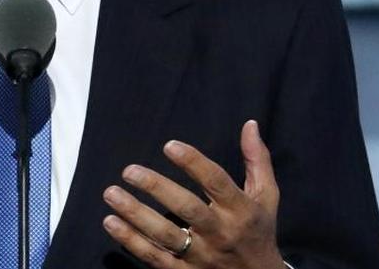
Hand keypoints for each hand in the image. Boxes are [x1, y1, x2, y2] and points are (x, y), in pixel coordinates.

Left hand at [102, 120, 283, 268]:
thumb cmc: (258, 231)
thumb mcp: (266, 196)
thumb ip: (257, 160)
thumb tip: (250, 124)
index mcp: (240, 211)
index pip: (216, 182)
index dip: (194, 162)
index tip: (169, 145)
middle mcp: (220, 233)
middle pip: (187, 208)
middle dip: (157, 188)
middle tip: (129, 171)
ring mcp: (201, 256)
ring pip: (165, 236)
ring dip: (135, 215)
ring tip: (112, 194)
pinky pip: (154, 258)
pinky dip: (131, 241)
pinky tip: (111, 222)